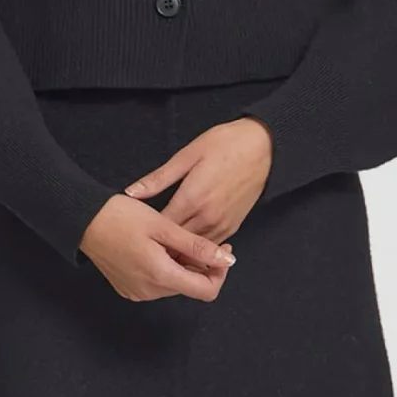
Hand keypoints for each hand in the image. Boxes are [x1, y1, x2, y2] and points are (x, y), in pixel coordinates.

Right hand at [79, 194, 236, 301]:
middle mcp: (149, 291)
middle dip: (200, 266)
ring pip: (175, 284)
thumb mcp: (164, 226)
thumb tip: (228, 260)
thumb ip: (197, 246)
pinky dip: (165, 269)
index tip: (220, 250)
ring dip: (182, 266)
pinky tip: (157, 248)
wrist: (82, 220)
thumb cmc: (121, 217)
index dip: (220, 272)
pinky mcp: (128, 289)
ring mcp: (137, 292)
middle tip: (196, 238)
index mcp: (161, 276)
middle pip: (191, 287)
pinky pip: (157, 284)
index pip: (207, 291)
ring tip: (172, 240)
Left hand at [122, 115, 272, 245]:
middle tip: (143, 246)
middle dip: (160, 246)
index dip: (146, 234)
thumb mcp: (187, 155)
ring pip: (195, 250)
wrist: (264, 147)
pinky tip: (186, 245)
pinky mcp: (233, 227)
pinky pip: (210, 246)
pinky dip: (198, 249)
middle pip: (177, 244)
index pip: (162, 229)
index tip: (133, 235)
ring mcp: (223, 225)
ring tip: (161, 250)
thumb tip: (131, 193)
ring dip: (179, 251)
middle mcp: (207, 218)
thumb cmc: (225, 144)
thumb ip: (158, 179)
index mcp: (192, 199)